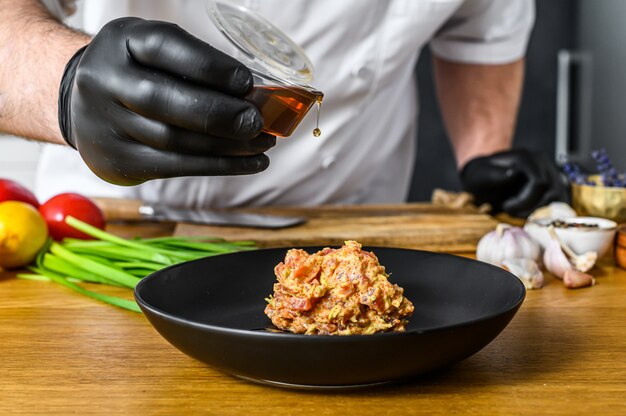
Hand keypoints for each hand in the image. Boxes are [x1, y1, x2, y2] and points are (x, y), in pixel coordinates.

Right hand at [58, 17, 274, 185]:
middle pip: (162, 100)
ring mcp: (105, 123)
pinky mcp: (118, 160)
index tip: (246, 82)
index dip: (209, 65)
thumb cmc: (138, 73)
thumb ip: (196, 65)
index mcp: (120, 41)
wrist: (84, 105)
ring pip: (172, 140)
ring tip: (262, 143)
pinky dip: (219, 166)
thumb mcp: (155, 53)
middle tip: (256, 122)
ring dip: (226, 145)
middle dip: (218, 113)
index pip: (163, 47)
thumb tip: (256, 95)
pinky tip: (250, 162)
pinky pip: (175, 166)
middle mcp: (104, 79)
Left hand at [460, 149, 566, 216]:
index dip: (524, 200)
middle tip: (509, 211)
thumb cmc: (479, 178)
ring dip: (537, 211)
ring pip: (558, 199)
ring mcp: (550, 173)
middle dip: (530, 208)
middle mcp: (542, 162)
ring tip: (517, 211)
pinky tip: (526, 213)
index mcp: (525, 157)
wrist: (484, 179)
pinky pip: (559, 203)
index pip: (539, 183)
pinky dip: (544, 212)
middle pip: (551, 192)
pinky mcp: (554, 186)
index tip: (506, 207)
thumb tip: (514, 172)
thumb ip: (494, 174)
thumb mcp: (478, 176)